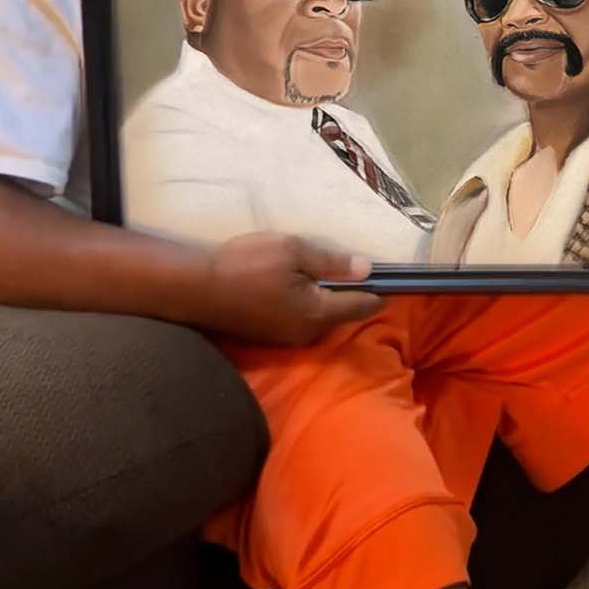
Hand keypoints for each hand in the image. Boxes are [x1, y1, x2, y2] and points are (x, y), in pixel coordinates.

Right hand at [201, 232, 380, 344]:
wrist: (197, 288)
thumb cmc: (247, 264)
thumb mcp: (293, 251)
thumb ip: (331, 262)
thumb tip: (367, 269)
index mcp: (317, 313)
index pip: (359, 306)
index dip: (377, 293)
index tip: (391, 281)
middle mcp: (306, 333)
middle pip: (341, 315)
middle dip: (352, 296)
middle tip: (360, 271)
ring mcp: (286, 337)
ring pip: (320, 318)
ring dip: (327, 300)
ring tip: (330, 275)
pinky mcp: (268, 335)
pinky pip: (300, 320)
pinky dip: (307, 303)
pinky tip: (299, 285)